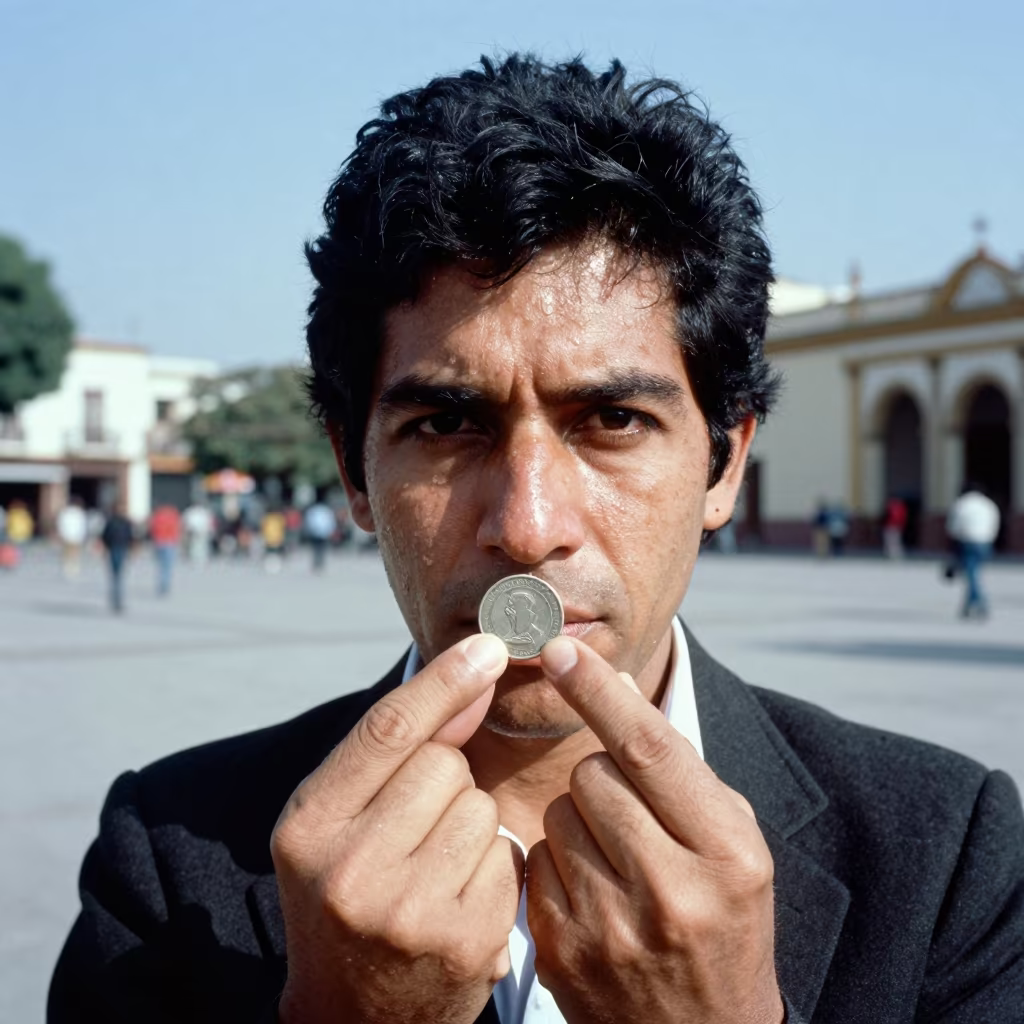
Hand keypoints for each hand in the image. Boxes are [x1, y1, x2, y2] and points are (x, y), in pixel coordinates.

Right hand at [271, 633, 523, 1023]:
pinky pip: (506, 855)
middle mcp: (348, 870)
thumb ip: (399, 745)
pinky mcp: (463, 942)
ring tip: (433, 866)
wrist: (353, 1013)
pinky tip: (459, 897)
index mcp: (306, 827)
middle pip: (443, 765)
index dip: (444, 681)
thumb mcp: (341, 817)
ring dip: (471, 822)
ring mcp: (406, 912)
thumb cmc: (348, 891)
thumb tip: (475, 670)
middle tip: (415, 827)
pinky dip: (493, 865)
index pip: (387, 730)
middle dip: (445, 780)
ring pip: (481, 806)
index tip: (490, 645)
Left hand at [527, 636, 783, 1023]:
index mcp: (729, 854)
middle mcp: (673, 890)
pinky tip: (591, 893)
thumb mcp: (733, 845)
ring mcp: (613, 927)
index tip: (560, 648)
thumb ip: (679, 768)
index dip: (599, 691)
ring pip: (559, 813)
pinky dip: (558, 860)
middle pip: (593, 774)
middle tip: (629, 812)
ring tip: (616, 860)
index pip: (648, 748)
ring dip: (579, 819)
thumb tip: (615, 685)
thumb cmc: (723, 922)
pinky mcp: (563, 951)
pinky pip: (537, 859)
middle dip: (601, 774)